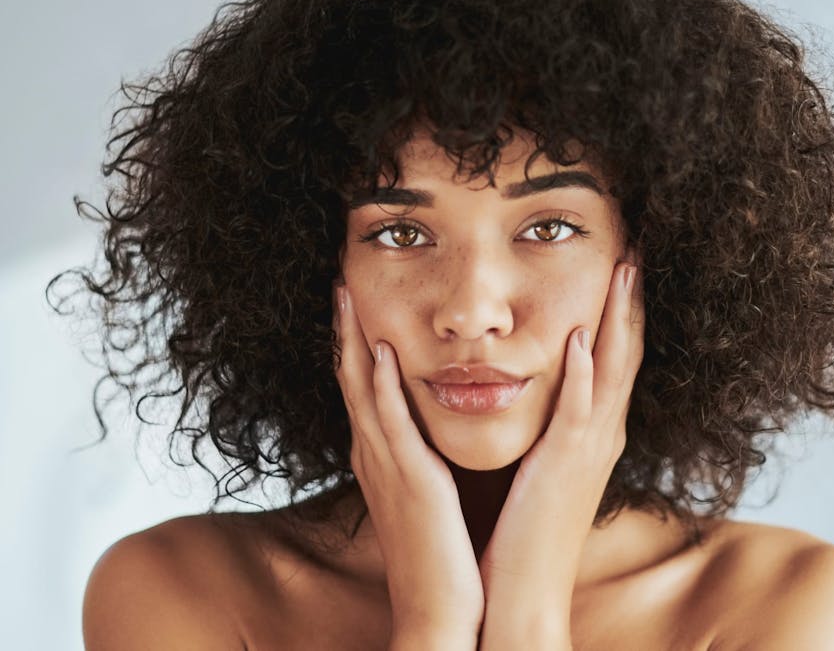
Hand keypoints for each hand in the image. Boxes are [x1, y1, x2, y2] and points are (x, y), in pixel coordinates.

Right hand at [333, 285, 483, 642]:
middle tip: (338, 279)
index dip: (353, 340)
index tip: (354, 298)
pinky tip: (377, 352)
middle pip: (349, 377)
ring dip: (353, 340)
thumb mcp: (423, 493)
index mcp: (381, 455)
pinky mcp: (408, 480)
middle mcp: (374, 453)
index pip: (361, 385)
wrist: (439, 608)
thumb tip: (422, 431)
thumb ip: (417, 457)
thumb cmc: (436, 552)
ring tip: (346, 294)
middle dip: (343, 328)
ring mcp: (386, 465)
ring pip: (360, 390)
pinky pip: (389, 424)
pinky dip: (380, 387)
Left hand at [478, 261, 644, 637]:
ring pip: (613, 371)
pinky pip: (579, 412)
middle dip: (631, 298)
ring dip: (617, 318)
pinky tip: (580, 337)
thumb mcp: (545, 465)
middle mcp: (601, 434)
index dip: (622, 308)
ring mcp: (588, 450)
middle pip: (626, 351)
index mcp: (593, 431)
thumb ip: (552, 426)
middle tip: (636, 246)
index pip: (616, 355)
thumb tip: (543, 390)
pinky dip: (584, 374)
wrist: (522, 591)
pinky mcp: (564, 468)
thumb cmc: (527, 528)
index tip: (622, 262)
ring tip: (623, 269)